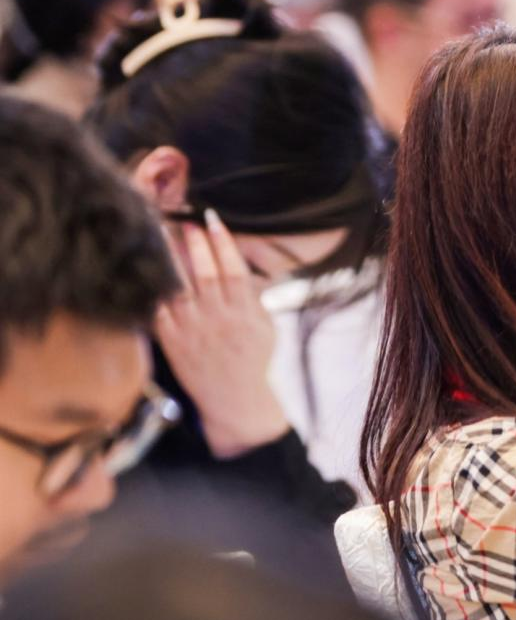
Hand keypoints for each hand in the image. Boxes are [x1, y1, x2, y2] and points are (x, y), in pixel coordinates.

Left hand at [155, 210, 289, 458]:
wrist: (234, 399)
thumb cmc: (252, 359)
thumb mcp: (265, 327)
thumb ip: (253, 298)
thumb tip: (240, 267)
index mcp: (244, 315)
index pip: (234, 272)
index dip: (223, 244)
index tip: (214, 221)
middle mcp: (218, 321)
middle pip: (205, 275)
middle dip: (195, 245)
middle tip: (186, 221)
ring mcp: (193, 332)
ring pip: (178, 289)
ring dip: (170, 260)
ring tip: (162, 235)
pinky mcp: (172, 342)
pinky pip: (159, 311)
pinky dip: (153, 289)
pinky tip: (146, 268)